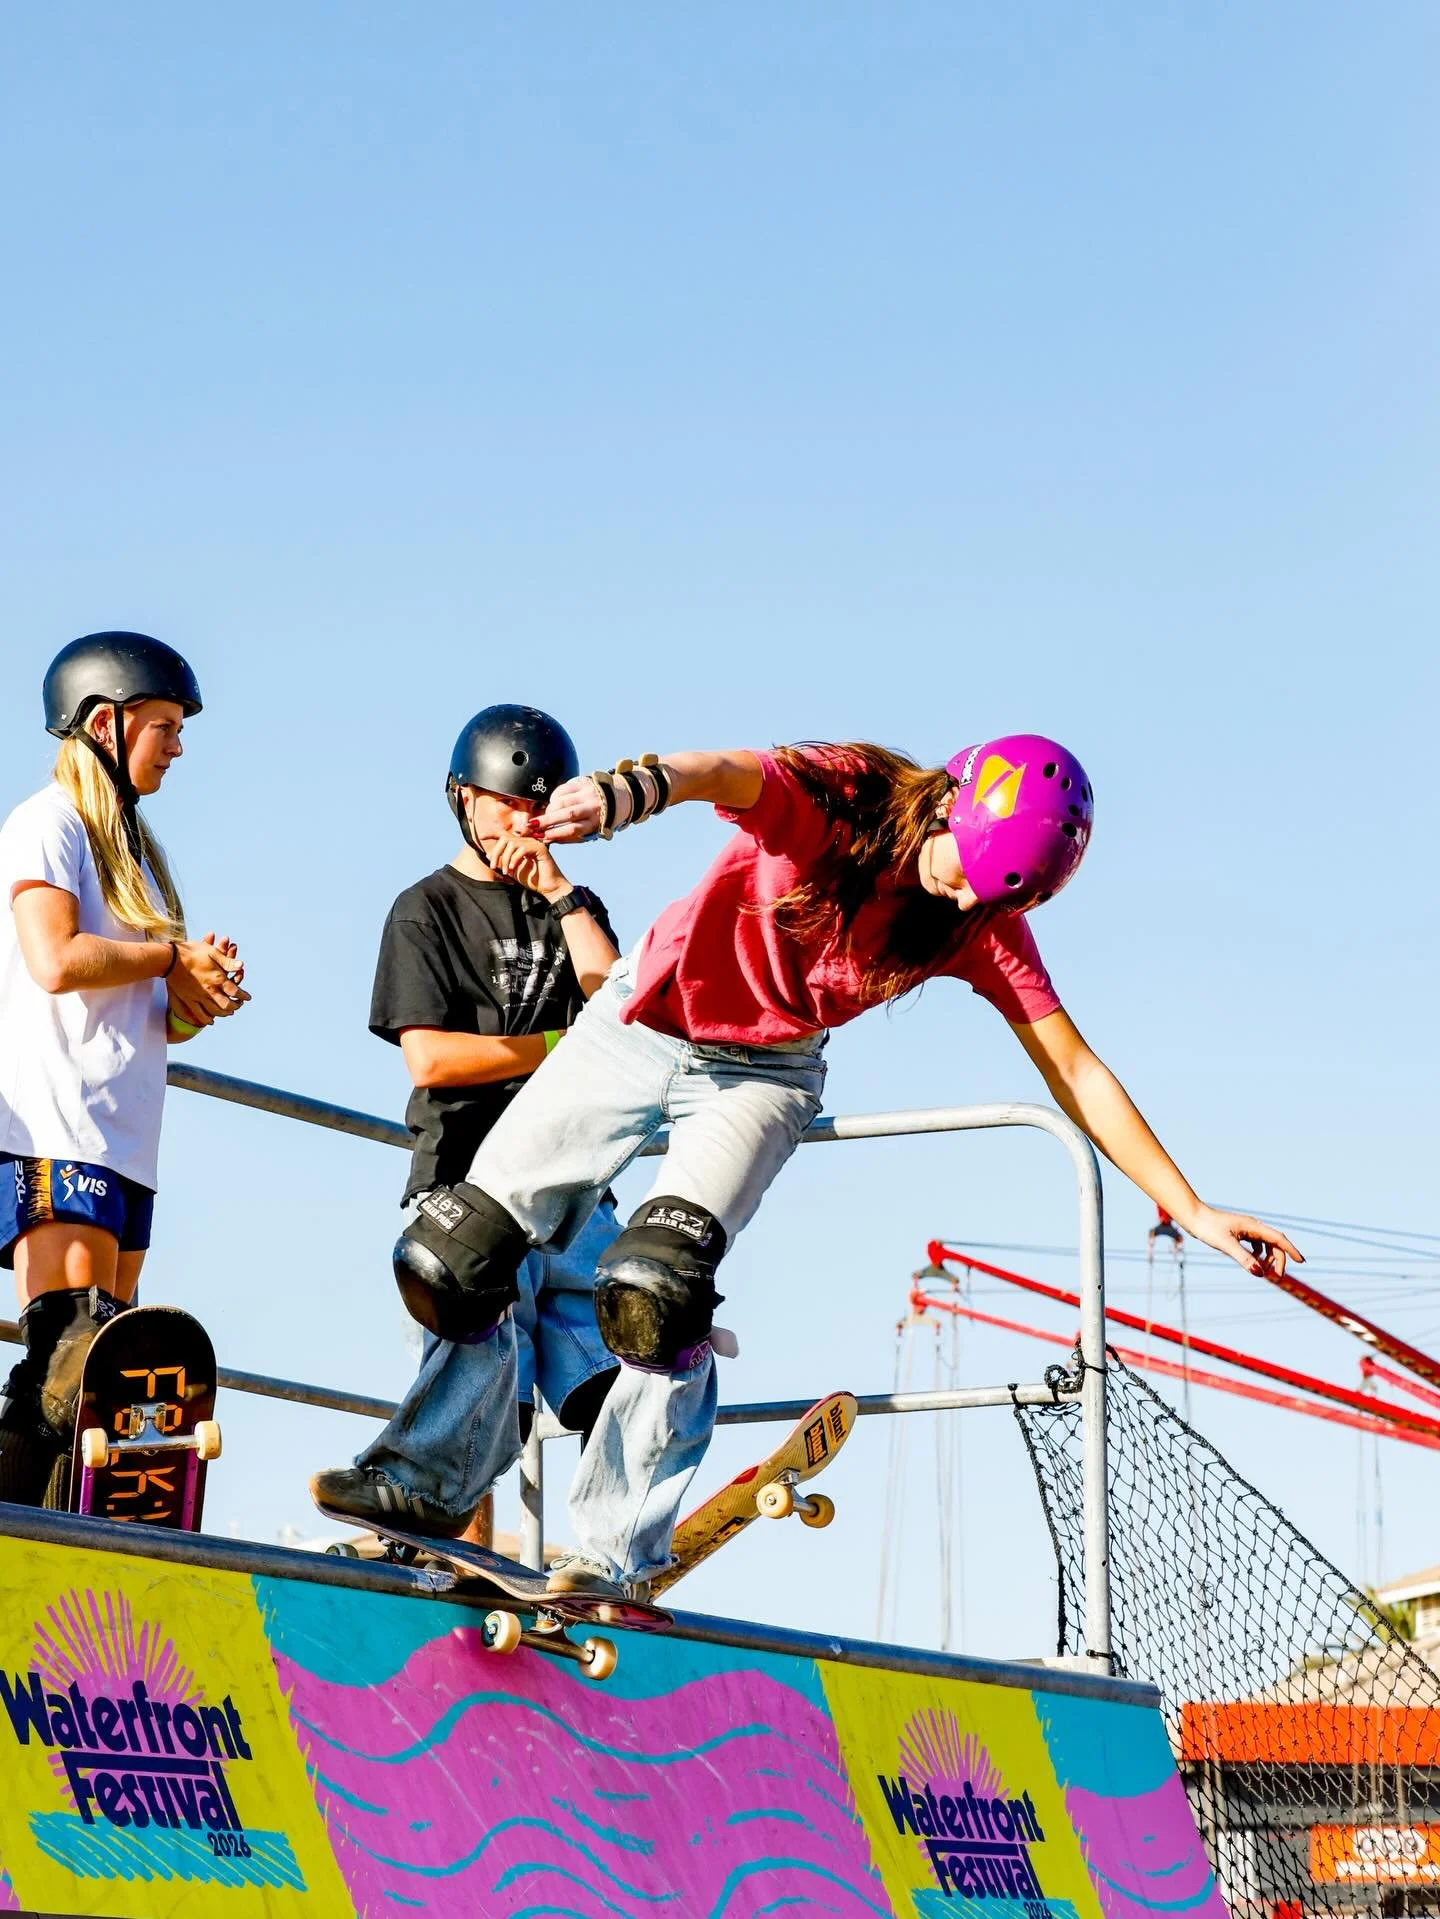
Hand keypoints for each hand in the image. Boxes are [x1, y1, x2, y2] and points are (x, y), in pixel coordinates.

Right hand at [168, 932, 250, 1025]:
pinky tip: (211, 1021)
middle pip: (227, 1005)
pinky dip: (206, 1019)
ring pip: (214, 1011)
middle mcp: (209, 990)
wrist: (169, 959)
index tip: (248, 997)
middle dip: (235, 1006)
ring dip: (224, 1013)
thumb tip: (242, 965)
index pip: (235, 991)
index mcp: (217, 978)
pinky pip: (198, 1014)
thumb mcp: (212, 953)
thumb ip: (227, 961)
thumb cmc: (192, 952)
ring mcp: (198, 996)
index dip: (243, 996)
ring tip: (229, 1012)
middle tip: (239, 1005)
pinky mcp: (188, 1000)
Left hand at [490, 833, 568, 900]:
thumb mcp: (512, 870)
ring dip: (504, 858)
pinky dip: (514, 859)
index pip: (505, 834)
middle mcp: (528, 841)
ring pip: (512, 843)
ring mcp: (535, 843)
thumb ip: (503, 861)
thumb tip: (489, 854)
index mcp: (522, 844)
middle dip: (496, 852)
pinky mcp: (540, 849)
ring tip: (505, 871)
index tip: (481, 836)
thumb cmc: (532, 880)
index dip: (493, 833)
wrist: (549, 889)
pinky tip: (512, 869)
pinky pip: (522, 849)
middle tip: (494, 866)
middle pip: (505, 838)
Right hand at [533, 775, 602, 844]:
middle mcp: (593, 808)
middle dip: (548, 820)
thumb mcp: (589, 831)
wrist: (617, 798)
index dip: (557, 833)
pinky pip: (563, 789)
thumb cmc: (597, 819)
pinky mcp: (583, 783)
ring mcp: (588, 794)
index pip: (574, 829)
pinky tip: (552, 803)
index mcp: (595, 823)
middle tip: (532, 825)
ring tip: (544, 815)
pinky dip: (554, 797)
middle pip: (568, 814)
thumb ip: (570, 836)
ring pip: (564, 801)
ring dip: (550, 809)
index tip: (543, 836)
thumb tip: (546, 839)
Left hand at [1185, 1203, 1302, 1277]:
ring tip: (1263, 1271)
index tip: (1302, 1261)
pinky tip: (1253, 1262)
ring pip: (1265, 1244)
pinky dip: (1258, 1254)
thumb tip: (1260, 1273)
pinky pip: (1255, 1244)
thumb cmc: (1208, 1228)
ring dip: (1268, 1258)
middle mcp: (1252, 1226)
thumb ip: (1244, 1258)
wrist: (1193, 1217)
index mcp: (1253, 1226)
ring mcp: (1246, 1228)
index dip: (1291, 1251)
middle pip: (1274, 1243)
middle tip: (1278, 1276)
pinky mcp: (1238, 1232)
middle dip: (1279, 1259)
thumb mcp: (1226, 1245)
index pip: (1278, 1239)